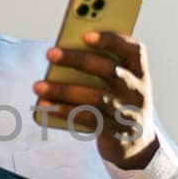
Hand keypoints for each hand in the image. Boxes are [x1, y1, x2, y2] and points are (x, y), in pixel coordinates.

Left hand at [32, 30, 158, 169]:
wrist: (137, 144)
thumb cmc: (120, 102)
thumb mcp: (120, 83)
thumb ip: (102, 66)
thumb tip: (64, 55)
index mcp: (140, 72)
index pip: (132, 49)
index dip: (111, 40)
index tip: (85, 34)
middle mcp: (137, 91)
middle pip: (109, 71)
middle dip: (77, 60)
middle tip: (50, 53)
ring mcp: (128, 113)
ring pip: (95, 97)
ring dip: (63, 90)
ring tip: (38, 85)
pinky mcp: (115, 132)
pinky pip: (87, 119)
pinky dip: (64, 111)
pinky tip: (45, 105)